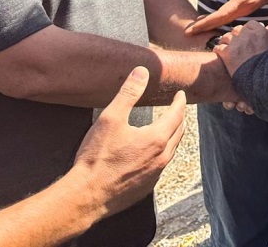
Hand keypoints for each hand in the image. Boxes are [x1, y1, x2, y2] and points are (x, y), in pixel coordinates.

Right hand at [71, 66, 186, 215]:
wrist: (87, 196)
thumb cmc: (97, 158)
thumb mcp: (111, 118)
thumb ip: (128, 93)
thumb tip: (142, 72)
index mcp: (157, 139)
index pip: (177, 114)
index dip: (180, 102)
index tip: (180, 94)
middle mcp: (161, 157)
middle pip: (179, 132)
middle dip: (179, 118)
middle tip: (177, 108)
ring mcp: (155, 174)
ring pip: (171, 150)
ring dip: (172, 136)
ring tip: (168, 127)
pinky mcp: (146, 187)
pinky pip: (160, 166)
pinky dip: (162, 153)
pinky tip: (151, 153)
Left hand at [184, 0, 267, 34]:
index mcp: (241, 1)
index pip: (220, 15)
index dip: (205, 23)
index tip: (192, 28)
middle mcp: (242, 10)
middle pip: (220, 23)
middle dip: (204, 28)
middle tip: (187, 33)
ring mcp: (244, 13)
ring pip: (224, 23)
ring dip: (210, 25)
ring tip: (195, 27)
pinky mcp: (245, 12)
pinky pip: (229, 20)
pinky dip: (217, 22)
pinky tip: (209, 21)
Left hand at [214, 22, 267, 114]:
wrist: (262, 81)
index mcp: (261, 32)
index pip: (250, 24)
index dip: (248, 30)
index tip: (247, 36)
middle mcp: (247, 35)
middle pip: (237, 30)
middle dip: (236, 36)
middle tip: (236, 44)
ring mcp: (236, 43)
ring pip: (226, 37)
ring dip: (226, 42)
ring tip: (227, 49)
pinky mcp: (227, 53)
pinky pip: (218, 47)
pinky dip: (219, 51)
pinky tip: (221, 55)